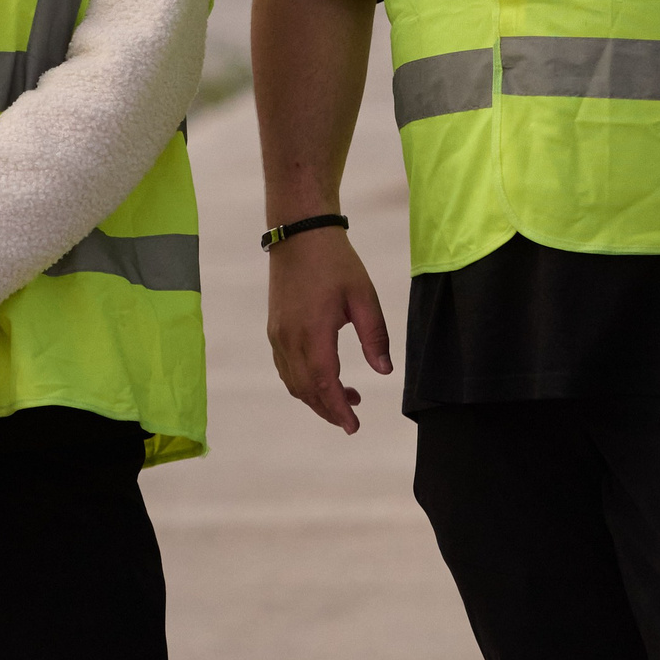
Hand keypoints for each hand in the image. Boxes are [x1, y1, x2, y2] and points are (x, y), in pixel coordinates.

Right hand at [267, 227, 392, 433]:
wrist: (299, 233)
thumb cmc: (335, 262)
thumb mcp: (363, 296)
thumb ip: (375, 336)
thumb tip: (384, 372)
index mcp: (313, 333)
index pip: (325, 385)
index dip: (339, 409)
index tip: (354, 426)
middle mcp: (289, 339)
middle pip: (307, 391)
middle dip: (329, 410)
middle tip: (352, 419)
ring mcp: (277, 336)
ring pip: (294, 383)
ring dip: (316, 398)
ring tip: (346, 398)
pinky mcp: (274, 330)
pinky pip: (285, 368)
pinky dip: (303, 383)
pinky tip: (322, 379)